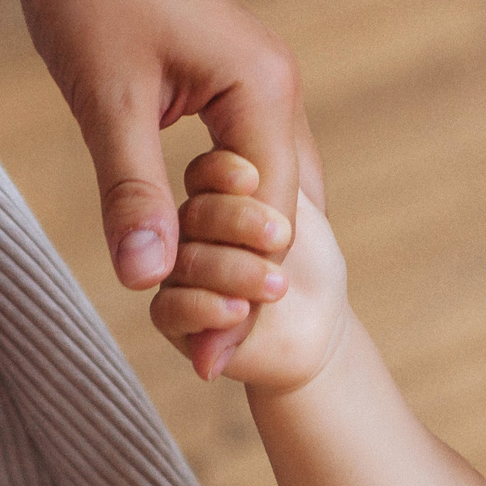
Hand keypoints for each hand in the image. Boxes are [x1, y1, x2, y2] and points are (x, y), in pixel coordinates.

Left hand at [1, 0, 320, 370]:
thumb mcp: (105, 99)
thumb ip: (132, 193)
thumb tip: (149, 281)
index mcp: (265, 89)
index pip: (274, 216)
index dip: (239, 290)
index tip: (205, 359)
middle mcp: (276, 84)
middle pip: (281, 207)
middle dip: (245, 279)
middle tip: (205, 357)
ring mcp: (253, 76)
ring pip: (262, 184)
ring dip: (234, 245)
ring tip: (203, 317)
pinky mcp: (221, 70)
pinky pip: (237, 155)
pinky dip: (219, 204)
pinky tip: (195, 241)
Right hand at [151, 150, 347, 388]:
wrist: (318, 323)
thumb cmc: (312, 262)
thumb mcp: (300, 211)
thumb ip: (272, 179)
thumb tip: (249, 162)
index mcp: (215, 194)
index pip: (203, 174)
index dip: (222, 173)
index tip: (250, 179)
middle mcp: (188, 230)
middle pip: (192, 215)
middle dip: (238, 223)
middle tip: (279, 237)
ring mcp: (176, 271)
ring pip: (183, 261)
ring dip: (233, 270)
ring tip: (276, 285)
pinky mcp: (173, 316)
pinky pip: (167, 308)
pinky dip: (204, 308)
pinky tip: (238, 310)